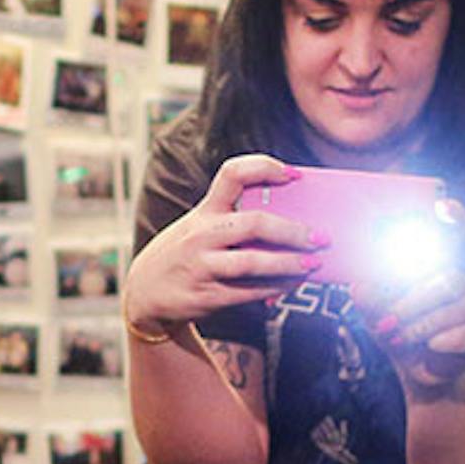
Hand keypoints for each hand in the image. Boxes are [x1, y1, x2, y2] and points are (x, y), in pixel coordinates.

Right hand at [121, 155, 320, 340]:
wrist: (144, 294)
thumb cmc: (182, 255)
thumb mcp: (196, 228)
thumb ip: (232, 221)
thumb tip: (288, 222)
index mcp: (203, 211)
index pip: (233, 174)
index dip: (265, 168)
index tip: (294, 174)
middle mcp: (201, 235)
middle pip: (254, 223)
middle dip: (293, 230)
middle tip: (320, 236)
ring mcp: (202, 266)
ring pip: (254, 262)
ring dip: (290, 263)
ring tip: (313, 264)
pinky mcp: (206, 295)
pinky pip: (249, 291)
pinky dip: (276, 288)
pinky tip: (293, 283)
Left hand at [356, 268, 464, 392]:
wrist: (414, 371)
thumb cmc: (398, 334)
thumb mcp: (376, 317)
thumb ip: (369, 301)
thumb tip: (357, 287)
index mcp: (433, 271)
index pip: (429, 258)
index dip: (412, 265)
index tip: (389, 276)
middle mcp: (458, 285)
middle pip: (447, 283)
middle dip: (412, 304)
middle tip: (388, 321)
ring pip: (454, 310)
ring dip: (422, 326)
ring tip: (400, 339)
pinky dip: (446, 340)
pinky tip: (431, 345)